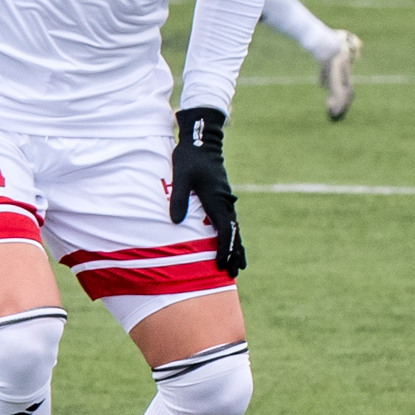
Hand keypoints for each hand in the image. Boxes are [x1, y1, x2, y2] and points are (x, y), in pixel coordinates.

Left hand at [168, 106, 243, 274]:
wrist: (202, 140)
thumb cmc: (190, 158)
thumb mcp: (181, 177)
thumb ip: (179, 199)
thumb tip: (175, 222)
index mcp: (216, 199)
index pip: (225, 229)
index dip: (224, 248)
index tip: (223, 265)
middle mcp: (224, 201)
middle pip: (234, 232)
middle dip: (234, 253)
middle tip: (235, 273)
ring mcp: (225, 198)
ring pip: (234, 227)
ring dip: (236, 246)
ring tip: (239, 265)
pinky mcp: (222, 196)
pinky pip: (230, 220)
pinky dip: (233, 235)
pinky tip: (231, 242)